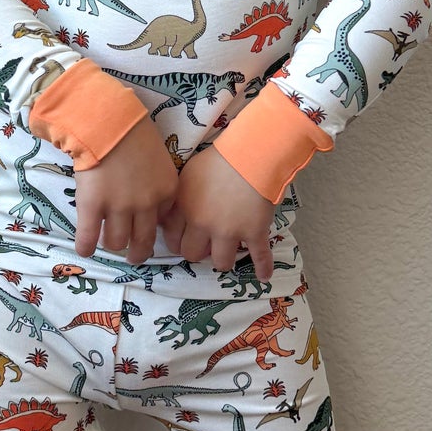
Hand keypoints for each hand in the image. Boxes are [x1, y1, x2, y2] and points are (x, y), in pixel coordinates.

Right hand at [72, 114, 180, 263]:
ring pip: (116, 241)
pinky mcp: (93, 206)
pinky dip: (86, 246)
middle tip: (133, 256)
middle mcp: (146, 205)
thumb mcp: (159, 157)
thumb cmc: (133, 130)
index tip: (145, 228)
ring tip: (104, 242)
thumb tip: (150, 202)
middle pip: (143, 241)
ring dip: (111, 245)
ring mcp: (119, 208)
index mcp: (166, 191)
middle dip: (138, 252)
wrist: (107, 119)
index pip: (163, 222)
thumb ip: (158, 182)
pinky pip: (89, 237)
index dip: (152, 226)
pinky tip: (84, 249)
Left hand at [159, 144, 275, 280]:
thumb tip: (167, 219)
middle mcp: (203, 225)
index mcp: (185, 209)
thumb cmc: (217, 159)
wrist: (250, 154)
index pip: (172, 239)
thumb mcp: (187, 175)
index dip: (177, 241)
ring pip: (221, 262)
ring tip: (228, 254)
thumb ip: (177, 198)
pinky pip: (258, 256)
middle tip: (205, 245)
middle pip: (192, 255)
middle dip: (198, 252)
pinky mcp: (254, 232)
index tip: (184, 240)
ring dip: (223, 259)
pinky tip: (264, 276)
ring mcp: (229, 232)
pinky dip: (263, 268)